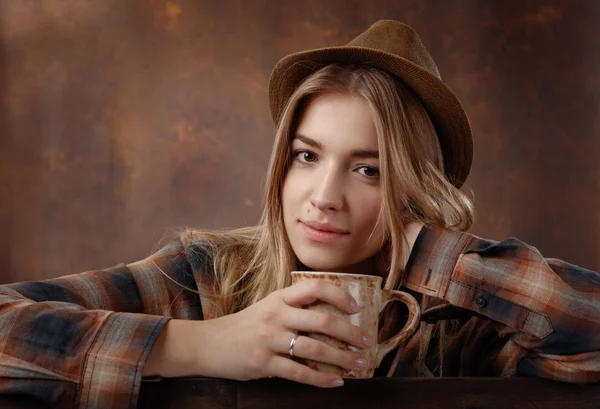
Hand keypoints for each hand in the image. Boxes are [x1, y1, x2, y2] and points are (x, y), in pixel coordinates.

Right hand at [199, 279, 372, 386]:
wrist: (209, 343)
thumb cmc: (245, 325)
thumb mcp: (268, 307)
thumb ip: (294, 308)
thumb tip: (332, 317)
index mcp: (279, 298)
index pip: (315, 288)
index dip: (340, 296)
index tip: (357, 308)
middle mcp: (276, 315)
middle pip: (323, 321)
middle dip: (351, 333)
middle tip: (368, 341)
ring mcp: (269, 339)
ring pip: (315, 349)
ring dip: (343, 359)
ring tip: (360, 365)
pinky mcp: (263, 363)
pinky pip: (299, 372)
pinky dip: (321, 379)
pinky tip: (336, 382)